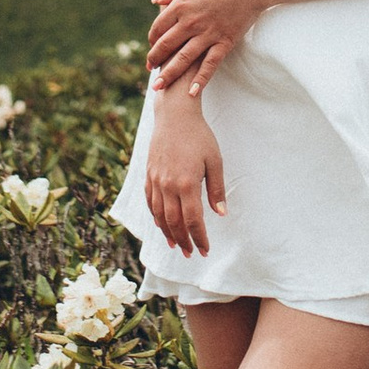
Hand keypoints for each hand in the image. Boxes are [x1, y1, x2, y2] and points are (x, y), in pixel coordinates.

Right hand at [143, 98, 226, 255]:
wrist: (174, 115)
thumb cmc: (199, 136)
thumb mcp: (215, 161)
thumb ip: (216, 189)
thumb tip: (220, 213)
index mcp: (187, 183)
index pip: (193, 220)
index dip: (199, 238)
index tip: (205, 250)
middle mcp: (168, 185)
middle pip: (174, 222)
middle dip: (184, 241)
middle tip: (192, 253)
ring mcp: (156, 180)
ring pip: (159, 215)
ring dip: (168, 233)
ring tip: (177, 245)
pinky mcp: (148, 174)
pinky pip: (150, 202)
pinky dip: (155, 217)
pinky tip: (161, 225)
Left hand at [147, 0, 262, 94]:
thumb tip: (156, 1)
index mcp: (181, 5)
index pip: (159, 27)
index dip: (152, 39)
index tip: (152, 46)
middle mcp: (190, 22)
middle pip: (166, 45)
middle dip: (155, 59)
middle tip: (149, 69)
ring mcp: (207, 34)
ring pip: (183, 59)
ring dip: (168, 74)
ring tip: (159, 87)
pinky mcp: (224, 43)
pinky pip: (210, 65)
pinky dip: (200, 80)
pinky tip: (191, 93)